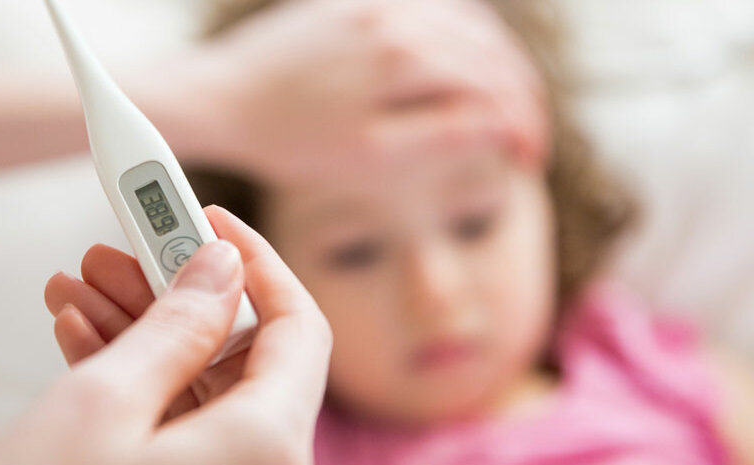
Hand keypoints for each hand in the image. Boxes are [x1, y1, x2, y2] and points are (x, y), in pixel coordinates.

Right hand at [0, 207, 331, 464]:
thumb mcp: (102, 401)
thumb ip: (178, 324)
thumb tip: (223, 267)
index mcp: (265, 451)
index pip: (297, 328)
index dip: (254, 262)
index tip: (204, 217)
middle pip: (243, 357)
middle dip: (177, 294)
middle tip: (119, 246)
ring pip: (202, 390)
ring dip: (142, 332)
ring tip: (76, 286)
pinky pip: (177, 431)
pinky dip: (132, 383)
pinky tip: (79, 337)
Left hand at [150, 0, 546, 182]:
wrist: (222, 98)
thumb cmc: (287, 138)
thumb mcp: (369, 154)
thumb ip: (439, 135)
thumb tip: (500, 126)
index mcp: (403, 57)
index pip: (492, 87)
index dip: (522, 126)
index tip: (531, 161)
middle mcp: (396, 16)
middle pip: (490, 50)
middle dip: (521, 96)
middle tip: (531, 139)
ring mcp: (378, 1)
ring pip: (469, 21)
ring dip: (501, 62)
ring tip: (513, 103)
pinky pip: (433, 4)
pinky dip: (465, 32)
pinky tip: (471, 61)